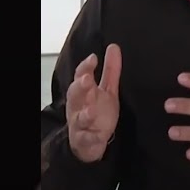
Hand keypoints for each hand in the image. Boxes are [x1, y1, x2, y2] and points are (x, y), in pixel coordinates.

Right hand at [65, 44, 121, 162]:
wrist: (90, 142)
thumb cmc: (97, 113)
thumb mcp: (107, 90)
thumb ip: (111, 70)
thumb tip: (114, 47)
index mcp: (84, 92)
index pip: (81, 76)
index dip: (85, 67)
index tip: (94, 58)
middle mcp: (79, 106)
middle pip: (75, 94)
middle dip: (80, 86)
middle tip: (87, 79)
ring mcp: (80, 123)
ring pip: (79, 117)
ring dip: (85, 114)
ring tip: (92, 110)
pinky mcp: (85, 139)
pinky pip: (86, 139)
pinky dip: (91, 138)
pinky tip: (98, 136)